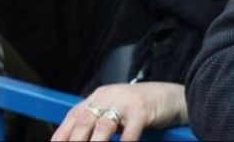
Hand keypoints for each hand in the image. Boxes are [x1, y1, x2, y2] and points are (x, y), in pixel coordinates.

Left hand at [53, 83, 187, 141]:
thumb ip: (98, 121)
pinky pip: (130, 130)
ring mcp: (125, 102)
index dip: (62, 134)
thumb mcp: (116, 110)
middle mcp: (108, 97)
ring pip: (104, 126)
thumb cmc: (142, 108)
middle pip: (85, 121)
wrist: (172, 96)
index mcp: (98, 97)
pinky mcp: (142, 109)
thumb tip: (79, 136)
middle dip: (75, 141)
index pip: (74, 116)